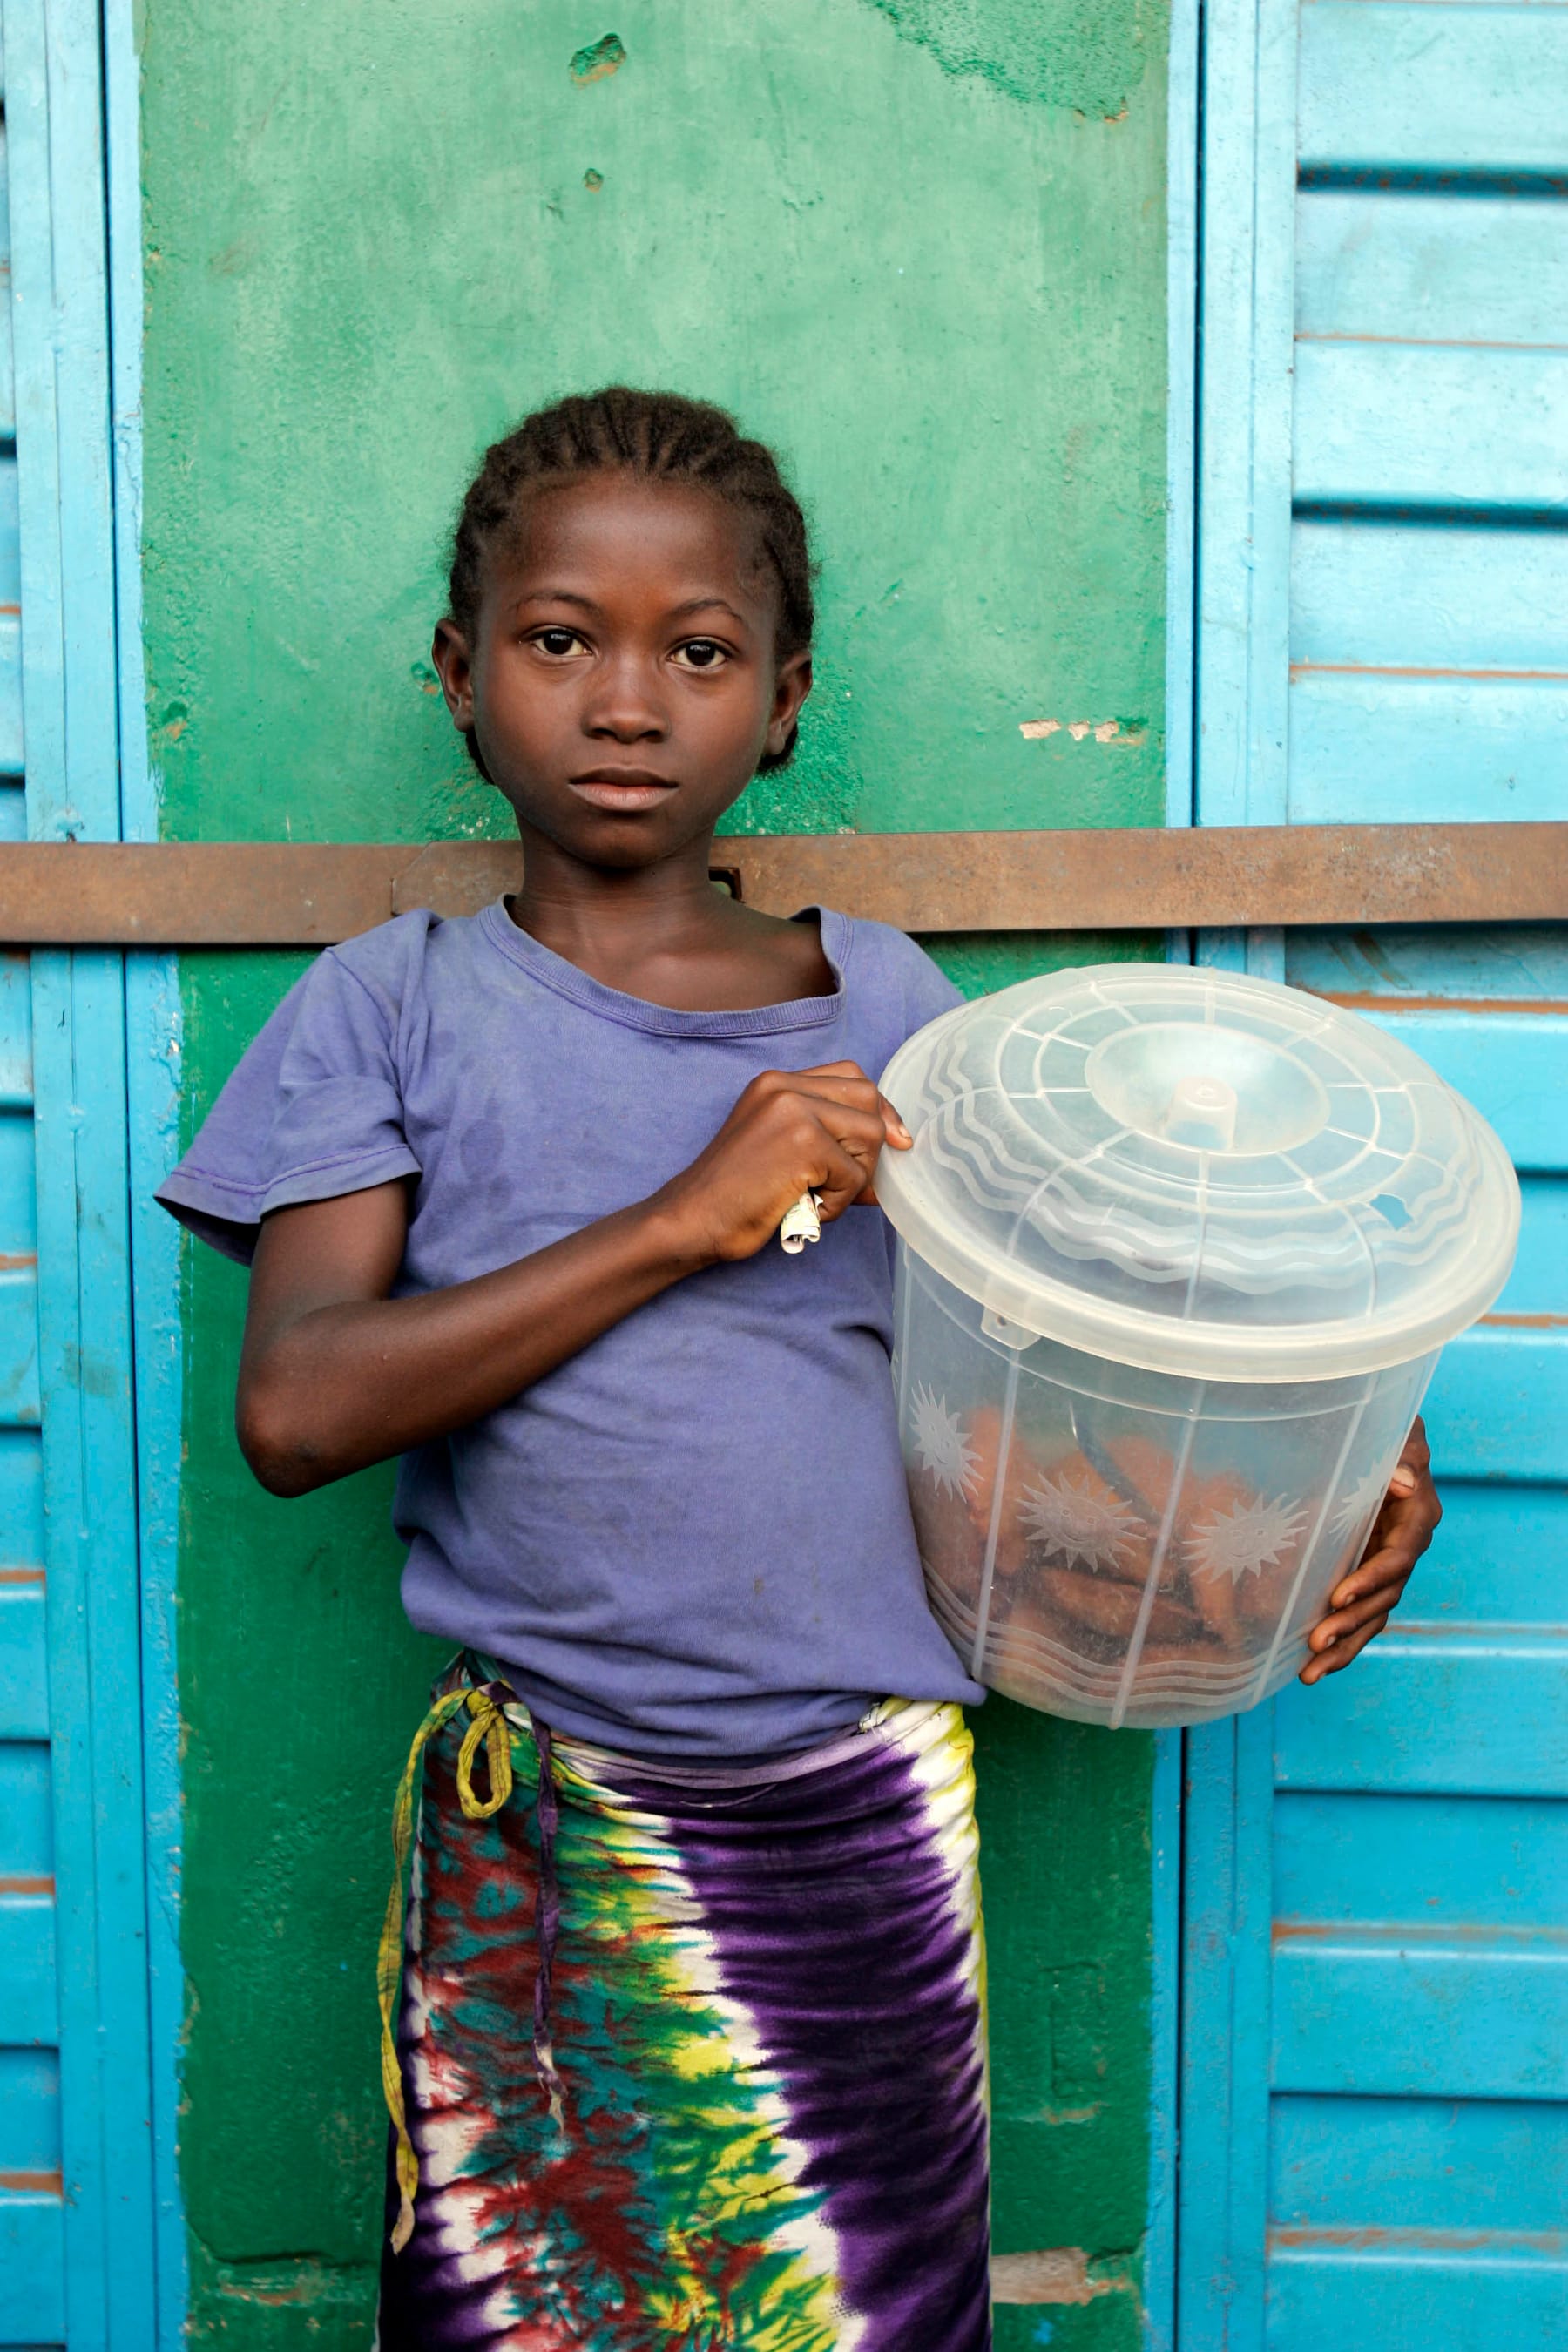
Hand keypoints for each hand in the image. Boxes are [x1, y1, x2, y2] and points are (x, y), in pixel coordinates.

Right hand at [657, 1061, 910, 1263]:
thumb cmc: (735, 1195)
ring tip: (818, 1198)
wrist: (692, 1220)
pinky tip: (807, 1209)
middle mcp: (785, 1086)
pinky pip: (854, 1175)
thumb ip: (829, 1137)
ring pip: (870, 1135)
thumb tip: (896, 1150)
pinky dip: (839, 1203)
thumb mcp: (783, 1150)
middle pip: (868, 1099)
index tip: (891, 1139)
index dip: (878, 1108)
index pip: (851, 1076)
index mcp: (777, 1082)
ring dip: (855, 1178)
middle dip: (873, 1145)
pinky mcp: (804, 1144)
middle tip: (851, 1183)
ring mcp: (794, 1111)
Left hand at [1299, 1418, 1439, 1683]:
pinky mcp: (1371, 1577)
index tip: (1338, 1597)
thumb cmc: (1390, 1437)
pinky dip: (1342, 1643)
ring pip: (1372, 1618)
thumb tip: (1403, 1482)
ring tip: (1310, 1673)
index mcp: (1416, 1521)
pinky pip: (1361, 1617)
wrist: (1386, 1446)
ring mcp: (1388, 1568)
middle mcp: (1406, 1551)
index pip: (1395, 1559)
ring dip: (1344, 1647)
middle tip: (1316, 1642)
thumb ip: (1405, 1456)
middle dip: (1351, 1624)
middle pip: (1384, 1599)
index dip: (1370, 1580)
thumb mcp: (1402, 1437)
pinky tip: (1314, 1667)